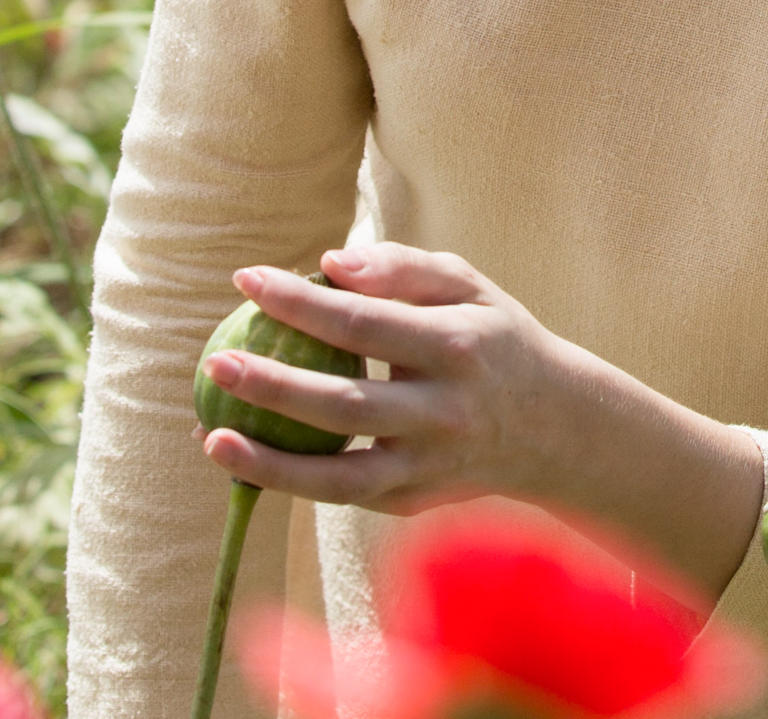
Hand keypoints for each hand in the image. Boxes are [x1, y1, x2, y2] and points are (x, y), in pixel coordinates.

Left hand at [196, 243, 578, 517]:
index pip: (363, 324)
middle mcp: (444, 413)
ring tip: (211, 437)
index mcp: (457, 347)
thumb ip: (402, 268)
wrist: (556, 427)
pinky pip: (345, 497)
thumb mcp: (468, 286)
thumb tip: (330, 265)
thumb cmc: (494, 339)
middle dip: (273, 385)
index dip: (299, 303)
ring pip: (340, 477)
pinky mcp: (415, 501)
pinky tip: (245, 459)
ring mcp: (429, 467)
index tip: (246, 279)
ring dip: (270, 463)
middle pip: (345, 405)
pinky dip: (293, 482)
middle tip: (217, 361)